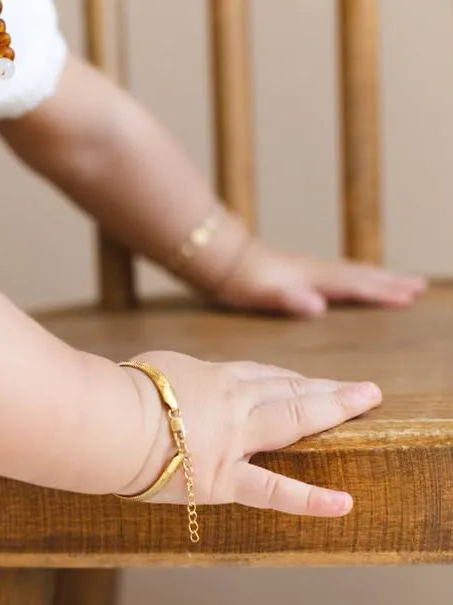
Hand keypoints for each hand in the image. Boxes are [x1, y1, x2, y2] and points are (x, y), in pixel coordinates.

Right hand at [119, 351, 381, 514]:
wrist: (103, 423)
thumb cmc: (114, 394)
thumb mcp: (151, 372)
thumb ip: (175, 381)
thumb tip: (170, 389)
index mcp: (212, 379)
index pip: (260, 375)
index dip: (290, 378)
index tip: (308, 381)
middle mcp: (233, 403)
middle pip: (289, 388)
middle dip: (327, 387)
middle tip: (362, 388)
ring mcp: (234, 440)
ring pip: (293, 416)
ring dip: (332, 408)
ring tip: (366, 402)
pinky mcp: (224, 479)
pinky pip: (273, 490)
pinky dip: (309, 498)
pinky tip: (342, 504)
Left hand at [207, 237, 426, 317]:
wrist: (222, 260)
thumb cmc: (240, 281)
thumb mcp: (260, 294)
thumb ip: (288, 299)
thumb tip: (317, 305)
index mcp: (311, 279)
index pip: (354, 286)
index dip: (381, 292)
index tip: (409, 297)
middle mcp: (316, 271)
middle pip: (361, 275)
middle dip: (390, 282)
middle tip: (419, 287)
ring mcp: (310, 269)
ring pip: (354, 272)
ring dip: (380, 278)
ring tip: (403, 283)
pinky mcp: (303, 272)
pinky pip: (341, 274)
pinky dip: (360, 277)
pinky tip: (361, 282)